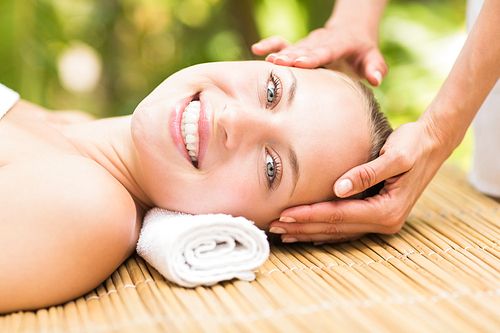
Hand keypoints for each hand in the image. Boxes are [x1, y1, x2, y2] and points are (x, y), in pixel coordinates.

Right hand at [251, 25, 386, 85]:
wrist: (351, 32)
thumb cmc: (362, 51)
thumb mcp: (373, 58)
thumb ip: (375, 67)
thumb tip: (376, 80)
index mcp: (340, 43)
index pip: (326, 50)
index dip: (314, 57)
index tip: (301, 63)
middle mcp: (321, 41)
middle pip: (305, 48)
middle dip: (292, 56)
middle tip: (278, 63)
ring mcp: (308, 43)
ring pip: (293, 47)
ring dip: (280, 54)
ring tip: (268, 62)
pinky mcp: (299, 46)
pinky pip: (283, 42)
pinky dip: (271, 44)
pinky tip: (257, 49)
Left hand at [268, 120, 450, 242]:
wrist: (434, 143)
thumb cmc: (414, 144)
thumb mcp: (395, 155)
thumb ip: (366, 173)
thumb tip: (338, 188)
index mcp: (386, 210)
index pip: (338, 215)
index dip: (309, 215)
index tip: (283, 213)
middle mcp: (385, 222)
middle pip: (334, 228)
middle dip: (302, 227)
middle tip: (273, 226)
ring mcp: (382, 222)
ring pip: (338, 232)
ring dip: (309, 232)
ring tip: (282, 232)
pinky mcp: (378, 215)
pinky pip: (345, 228)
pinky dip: (324, 230)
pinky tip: (306, 231)